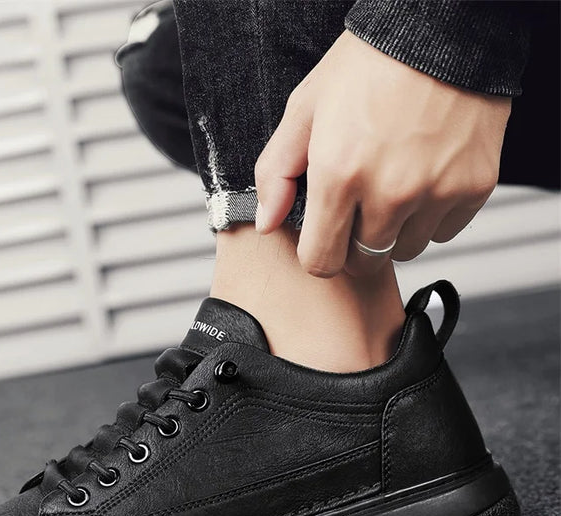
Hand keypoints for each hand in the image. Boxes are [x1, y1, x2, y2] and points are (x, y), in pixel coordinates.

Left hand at [254, 31, 511, 276]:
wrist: (442, 27)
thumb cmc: (370, 64)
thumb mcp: (305, 109)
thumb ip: (277, 172)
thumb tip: (266, 222)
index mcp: (340, 175)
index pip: (321, 262)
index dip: (317, 253)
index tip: (322, 237)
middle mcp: (390, 192)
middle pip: (364, 261)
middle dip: (354, 243)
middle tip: (358, 206)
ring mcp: (436, 192)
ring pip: (406, 250)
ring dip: (395, 231)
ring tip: (393, 186)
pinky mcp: (475, 187)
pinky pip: (444, 231)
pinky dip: (431, 215)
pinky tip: (424, 178)